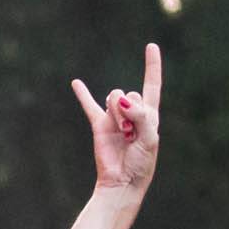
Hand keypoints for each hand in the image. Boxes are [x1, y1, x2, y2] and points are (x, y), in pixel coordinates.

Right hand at [69, 43, 162, 192]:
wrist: (122, 182)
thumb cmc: (141, 164)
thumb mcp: (149, 140)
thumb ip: (140, 116)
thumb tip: (121, 99)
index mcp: (150, 115)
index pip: (152, 85)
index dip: (152, 65)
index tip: (150, 46)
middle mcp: (132, 112)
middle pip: (129, 93)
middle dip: (130, 111)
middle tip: (132, 134)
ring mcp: (114, 117)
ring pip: (113, 97)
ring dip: (116, 114)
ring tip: (121, 134)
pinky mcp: (99, 124)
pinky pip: (89, 104)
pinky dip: (82, 93)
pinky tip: (76, 83)